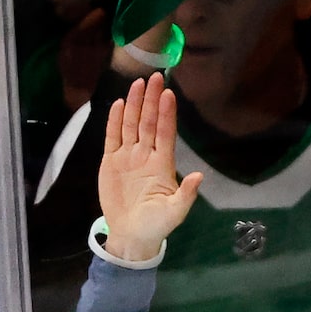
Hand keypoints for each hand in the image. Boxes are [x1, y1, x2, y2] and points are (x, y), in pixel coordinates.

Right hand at [96, 75, 202, 263]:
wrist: (132, 235)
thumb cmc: (157, 225)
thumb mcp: (175, 212)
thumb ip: (186, 194)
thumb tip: (199, 176)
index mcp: (163, 165)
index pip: (165, 133)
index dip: (166, 114)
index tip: (169, 94)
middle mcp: (146, 155)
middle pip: (149, 122)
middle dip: (151, 100)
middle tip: (155, 76)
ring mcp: (128, 157)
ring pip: (131, 125)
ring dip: (134, 105)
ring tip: (137, 84)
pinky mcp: (111, 161)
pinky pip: (113, 136)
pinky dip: (115, 121)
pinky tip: (119, 105)